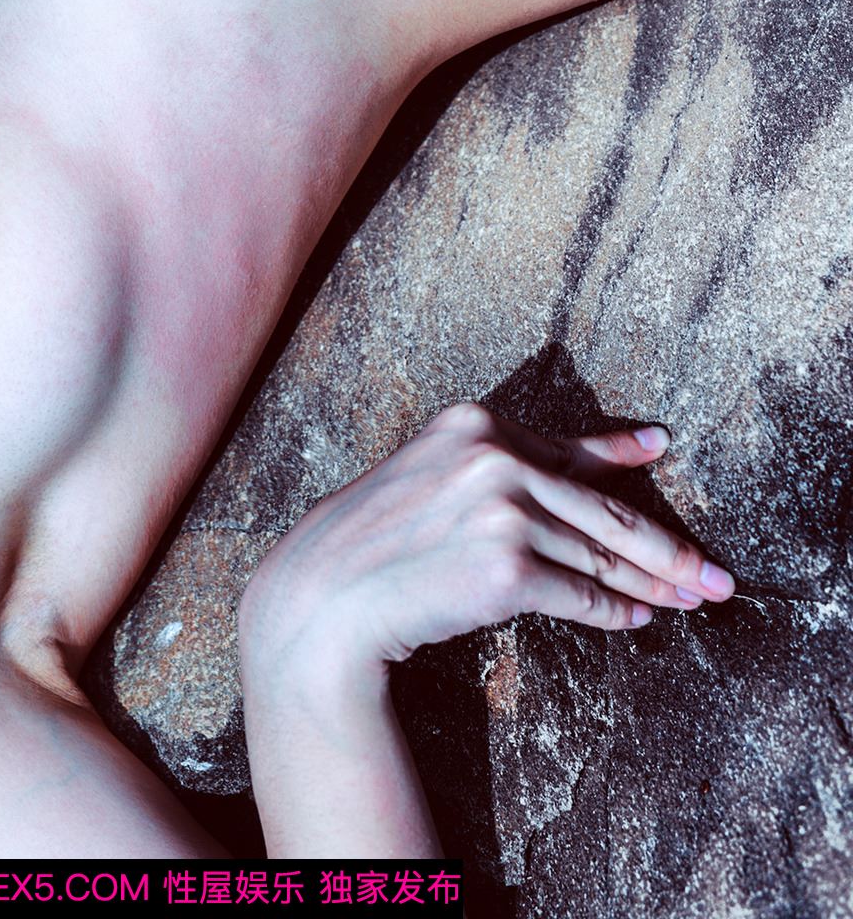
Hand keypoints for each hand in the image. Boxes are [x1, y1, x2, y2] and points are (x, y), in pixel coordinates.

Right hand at [239, 401, 735, 676]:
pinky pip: (578, 593)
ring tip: (689, 599)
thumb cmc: (380, 537)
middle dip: (666, 546)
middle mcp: (493, 456)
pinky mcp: (505, 568)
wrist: (328, 589)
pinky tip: (637, 618)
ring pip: (598, 552)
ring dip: (652, 583)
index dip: (622, 453)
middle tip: (713, 572)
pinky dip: (613, 611)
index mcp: (475, 424)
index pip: (566, 447)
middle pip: (600, 507)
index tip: (660, 446)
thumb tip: (578, 470)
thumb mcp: (438, 476)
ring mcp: (501, 510)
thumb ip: (508, 468)